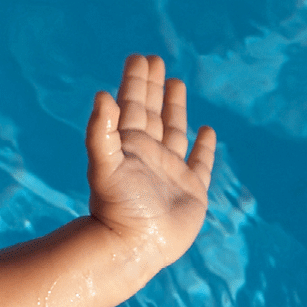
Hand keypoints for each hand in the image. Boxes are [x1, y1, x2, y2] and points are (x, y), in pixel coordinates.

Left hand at [86, 54, 216, 268]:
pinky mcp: (191, 191)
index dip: (136, 81)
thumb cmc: (115, 209)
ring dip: (175, 108)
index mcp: (128, 146)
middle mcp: (148, 156)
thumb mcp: (104, 165)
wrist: (131, 248)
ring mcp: (170, 172)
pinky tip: (206, 131)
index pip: (132, 105)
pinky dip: (204, 146)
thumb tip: (102, 95)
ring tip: (176, 83)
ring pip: (175, 131)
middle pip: (153, 112)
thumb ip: (101, 131)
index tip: (139, 57)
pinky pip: (200, 162)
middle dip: (153, 87)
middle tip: (154, 60)